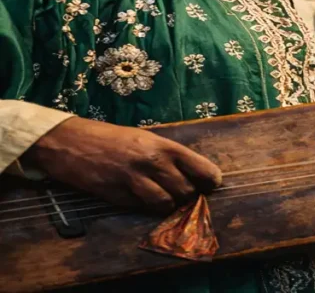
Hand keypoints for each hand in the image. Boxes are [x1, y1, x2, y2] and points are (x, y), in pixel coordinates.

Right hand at [21, 117, 221, 213]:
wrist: (69, 141)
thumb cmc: (110, 138)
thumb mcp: (145, 139)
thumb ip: (168, 156)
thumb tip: (192, 174)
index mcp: (163, 146)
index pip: (201, 168)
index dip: (211, 180)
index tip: (211, 185)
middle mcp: (153, 163)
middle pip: (186, 191)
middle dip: (187, 196)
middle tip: (181, 193)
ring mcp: (134, 180)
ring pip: (167, 204)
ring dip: (167, 205)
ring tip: (161, 198)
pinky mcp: (117, 195)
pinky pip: (141, 208)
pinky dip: (144, 207)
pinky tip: (138, 197)